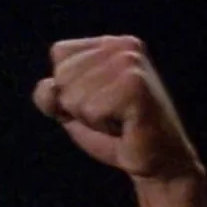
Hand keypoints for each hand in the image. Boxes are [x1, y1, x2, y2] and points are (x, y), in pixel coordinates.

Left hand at [31, 35, 203, 182]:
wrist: (157, 162)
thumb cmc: (116, 134)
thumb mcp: (72, 110)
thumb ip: (50, 95)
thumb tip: (50, 87)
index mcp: (111, 43)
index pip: (59, 53)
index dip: (68, 87)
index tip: (99, 101)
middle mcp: (124, 46)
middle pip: (62, 75)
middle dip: (78, 105)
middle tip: (111, 115)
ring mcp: (132, 64)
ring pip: (73, 95)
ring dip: (91, 118)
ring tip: (119, 120)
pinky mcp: (136, 86)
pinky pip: (90, 109)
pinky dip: (102, 126)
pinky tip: (126, 126)